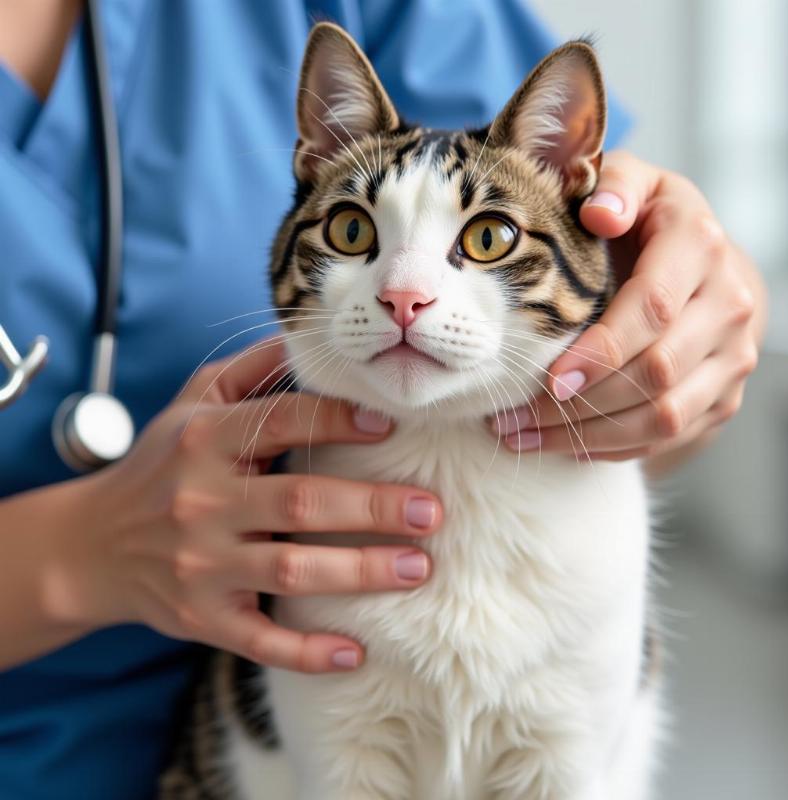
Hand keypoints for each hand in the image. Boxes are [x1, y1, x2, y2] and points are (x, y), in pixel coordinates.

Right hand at [51, 338, 441, 672]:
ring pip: (293, 571)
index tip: (390, 423)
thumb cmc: (161, 463)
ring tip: (419, 567)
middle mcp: (202, 502)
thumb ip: (251, 370)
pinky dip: (307, 651)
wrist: (91, 544)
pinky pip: (259, 639)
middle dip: (373, 508)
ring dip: (361, 572)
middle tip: (430, 511)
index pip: (283, 422)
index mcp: (205, 441)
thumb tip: (309, 337)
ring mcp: (201, 565)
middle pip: (302, 502)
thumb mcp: (192, 403)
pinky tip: (355, 651)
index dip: (338, 419)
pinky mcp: (200, 616)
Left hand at [496, 151, 763, 462]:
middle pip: (656, 372)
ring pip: (665, 417)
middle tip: (513, 419)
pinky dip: (613, 448)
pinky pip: (670, 438)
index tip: (549, 379)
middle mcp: (727, 305)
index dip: (600, 350)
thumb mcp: (634, 184)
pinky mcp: (723, 397)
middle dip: (580, 404)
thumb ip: (614, 186)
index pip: (650, 308)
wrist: (709, 268)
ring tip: (523, 437)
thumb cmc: (649, 224)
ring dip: (588, 436)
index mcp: (698, 247)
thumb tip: (600, 214)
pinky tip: (563, 445)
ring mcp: (732, 357)